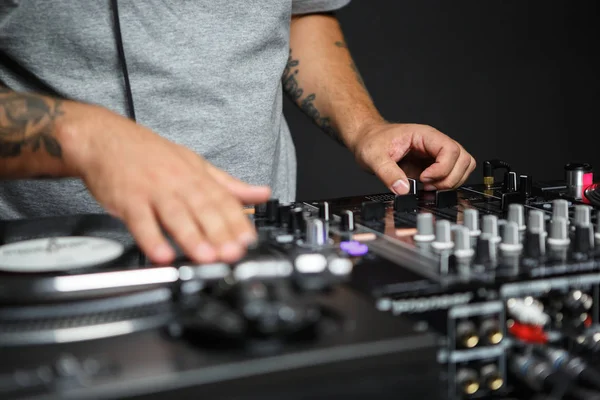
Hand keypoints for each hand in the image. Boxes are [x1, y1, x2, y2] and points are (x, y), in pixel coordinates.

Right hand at [60, 105, 270, 264]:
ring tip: (206, 257)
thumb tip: (261, 193)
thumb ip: (229, 184)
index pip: (224, 200)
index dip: (238, 222)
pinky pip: (141, 221)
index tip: (249, 241)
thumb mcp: (196, 164)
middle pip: (203, 209)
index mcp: (197, 176)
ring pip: (176, 216)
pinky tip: (162, 254)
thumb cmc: (150, 154)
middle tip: (233, 254)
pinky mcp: (128, 199)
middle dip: (220, 233)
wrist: (105, 138)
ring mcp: (153, 190)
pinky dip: (152, 239)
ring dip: (192, 238)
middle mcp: (178, 183)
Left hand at [351, 122, 475, 193]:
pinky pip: (452, 174)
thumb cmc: (371, 141)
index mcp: (424, 135)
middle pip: (463, 159)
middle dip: (449, 178)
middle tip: (428, 185)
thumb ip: (388, 173)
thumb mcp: (374, 157)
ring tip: (428, 187)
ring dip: (450, 181)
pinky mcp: (432, 165)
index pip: (450, 149)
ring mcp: (435, 154)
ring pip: (463, 166)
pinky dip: (446, 184)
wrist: (367, 140)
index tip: (424, 178)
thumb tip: (403, 190)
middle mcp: (434, 143)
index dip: (442, 168)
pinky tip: (428, 187)